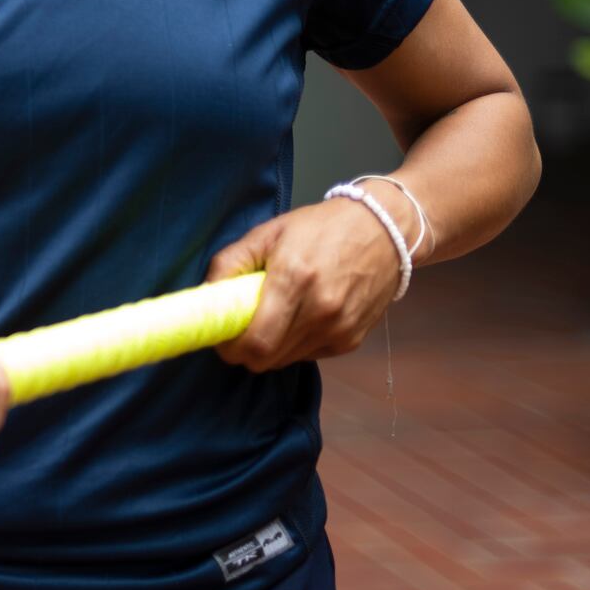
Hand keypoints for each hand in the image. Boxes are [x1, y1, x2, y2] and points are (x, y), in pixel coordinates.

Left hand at [207, 198, 404, 370]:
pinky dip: (295, 345)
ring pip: (286, 361)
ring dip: (271, 348)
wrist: (384, 232)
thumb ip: (230, 263)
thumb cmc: (320, 228)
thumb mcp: (267, 233)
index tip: (221, 337)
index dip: (231, 348)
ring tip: (273, 318)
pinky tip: (298, 319)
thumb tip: (205, 296)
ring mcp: (340, 329)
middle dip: (245, 351)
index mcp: (294, 280)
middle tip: (240, 330)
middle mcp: (321, 311)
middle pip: (267, 359)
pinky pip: (309, 355)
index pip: (256, 342)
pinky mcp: (352, 340)